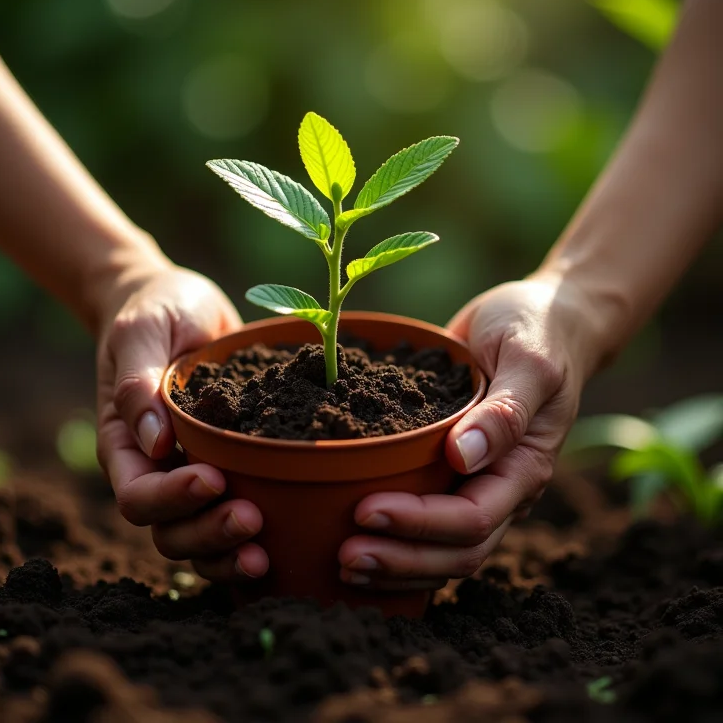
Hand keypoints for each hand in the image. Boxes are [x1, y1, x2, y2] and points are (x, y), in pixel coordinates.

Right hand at [96, 263, 269, 580]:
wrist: (181, 304)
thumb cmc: (154, 312)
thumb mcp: (140, 334)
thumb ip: (138, 383)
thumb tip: (154, 442)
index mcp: (127, 443)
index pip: (138, 494)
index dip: (172, 498)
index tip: (213, 477)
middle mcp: (157, 469)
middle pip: (169, 530)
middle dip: (208, 532)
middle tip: (251, 520)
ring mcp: (192, 472)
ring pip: (199, 536)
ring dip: (229, 550)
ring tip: (266, 551)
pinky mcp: (229, 466)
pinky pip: (231, 513)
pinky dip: (249, 537)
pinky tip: (283, 541)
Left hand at [338, 274, 602, 589]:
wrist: (540, 319)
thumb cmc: (537, 332)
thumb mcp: (529, 361)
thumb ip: (504, 411)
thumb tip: (464, 457)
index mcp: (524, 466)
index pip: (473, 518)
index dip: (420, 524)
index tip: (366, 512)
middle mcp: (502, 486)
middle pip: (456, 550)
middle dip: (401, 558)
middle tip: (346, 557)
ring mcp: (478, 482)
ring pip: (442, 548)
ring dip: (396, 562)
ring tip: (343, 565)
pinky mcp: (454, 471)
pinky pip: (429, 518)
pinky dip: (397, 538)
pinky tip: (358, 539)